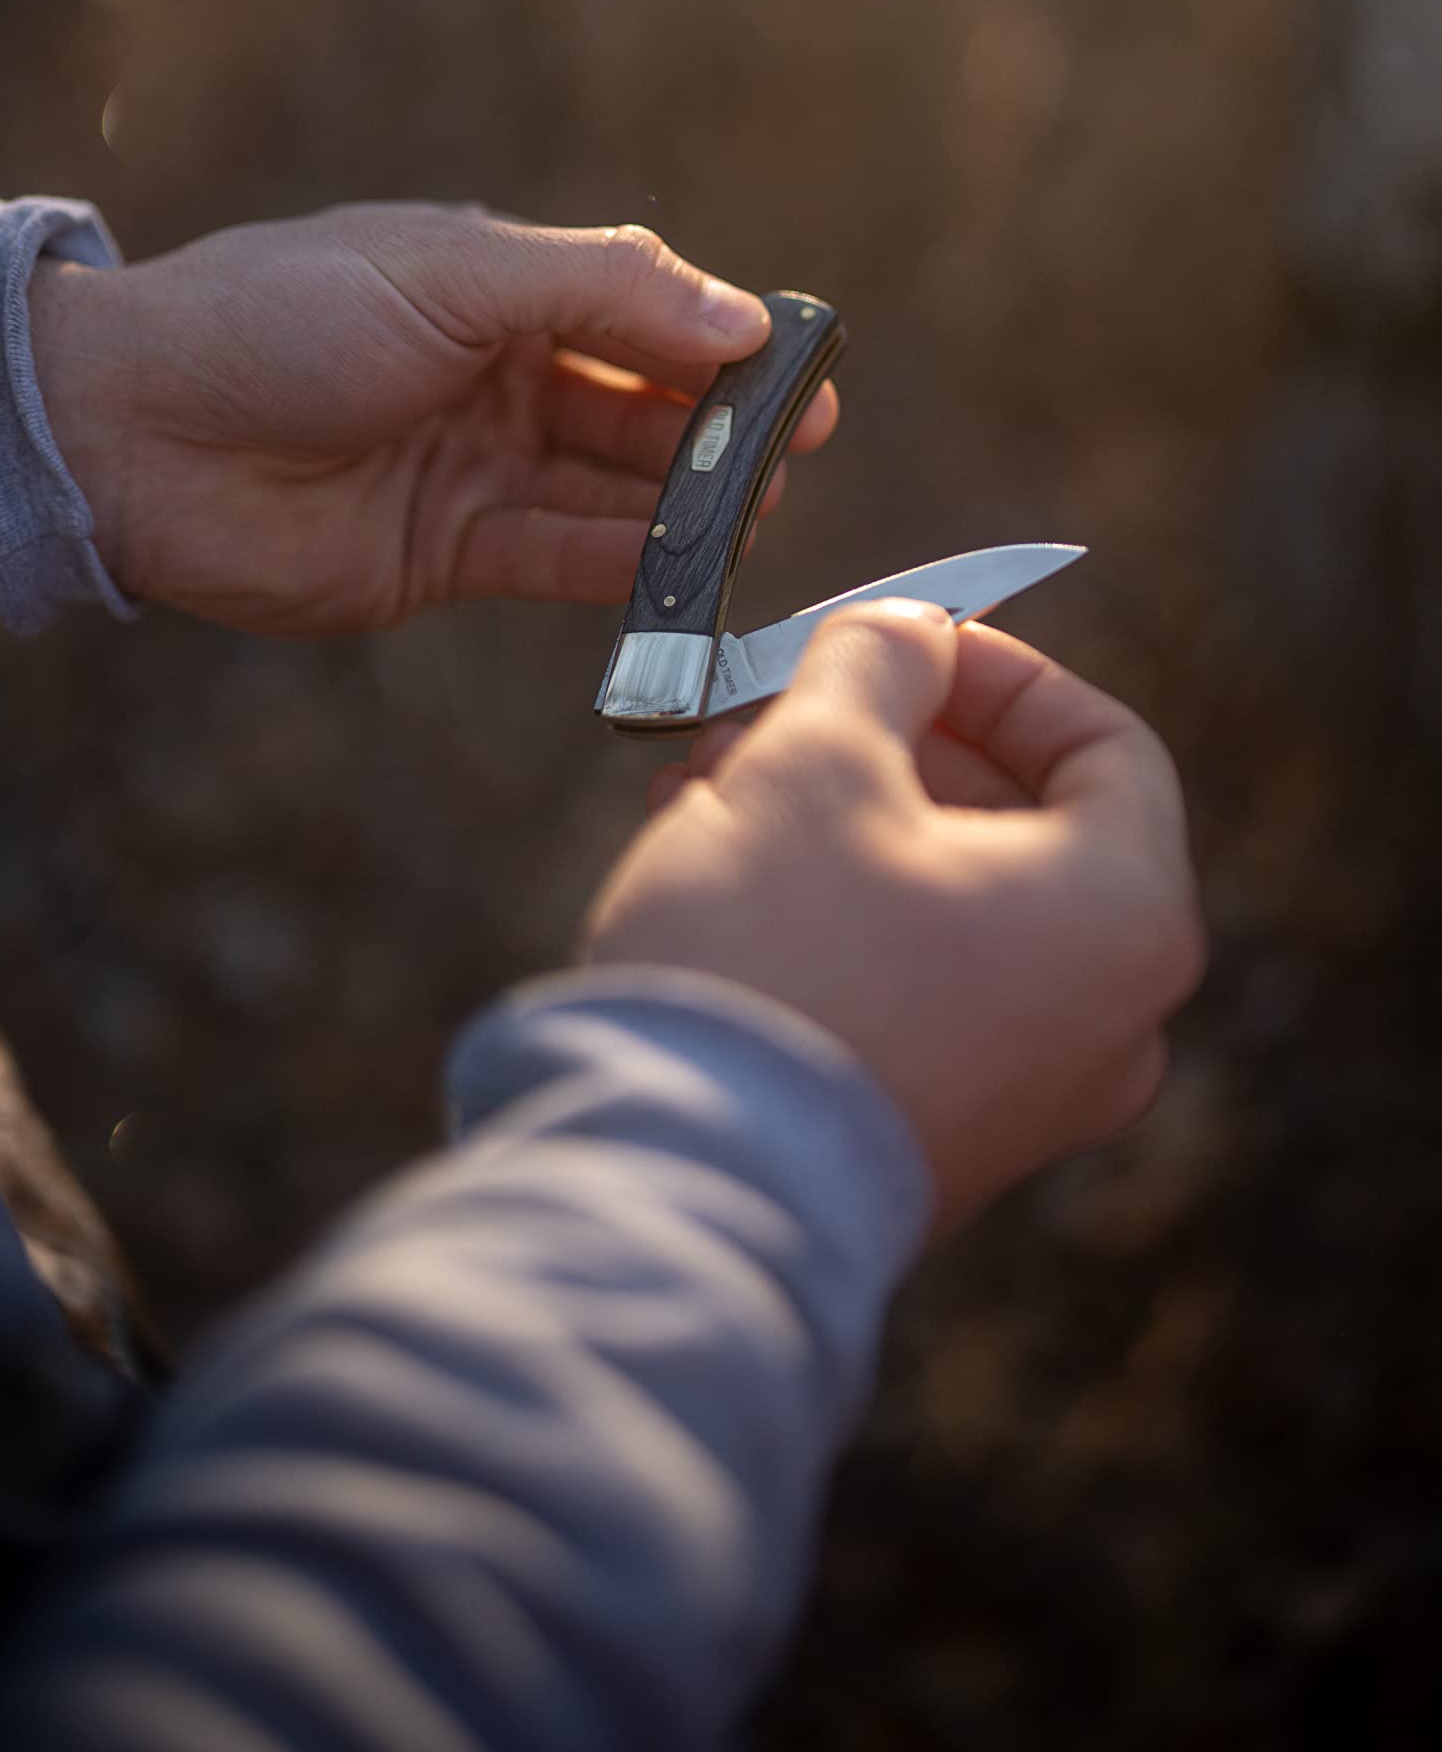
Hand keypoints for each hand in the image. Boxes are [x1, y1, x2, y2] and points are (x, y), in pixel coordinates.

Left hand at [28, 205, 835, 634]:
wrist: (133, 432)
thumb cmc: (277, 316)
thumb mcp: (451, 272)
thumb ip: (603, 293)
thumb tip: (742, 322)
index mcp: (493, 284)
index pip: (641, 311)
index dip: (724, 342)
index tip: (802, 371)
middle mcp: (496, 373)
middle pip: (640, 405)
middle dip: (718, 428)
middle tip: (795, 452)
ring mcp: (475, 466)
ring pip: (611, 489)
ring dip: (684, 502)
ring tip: (756, 511)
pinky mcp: (447, 554)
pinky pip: (561, 559)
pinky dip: (625, 565)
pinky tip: (685, 568)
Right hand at [583, 600, 1201, 1229]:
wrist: (685, 1176)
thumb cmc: (777, 956)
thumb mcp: (819, 757)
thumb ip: (877, 662)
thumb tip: (906, 634)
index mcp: (1124, 914)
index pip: (1108, 745)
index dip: (1002, 671)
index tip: (905, 636)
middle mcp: (1108, 1018)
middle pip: (1019, 822)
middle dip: (888, 740)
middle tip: (778, 699)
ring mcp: (1030, 1094)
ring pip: (947, 898)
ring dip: (839, 814)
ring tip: (713, 776)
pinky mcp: (941, 1137)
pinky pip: (912, 982)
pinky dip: (834, 907)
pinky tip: (720, 861)